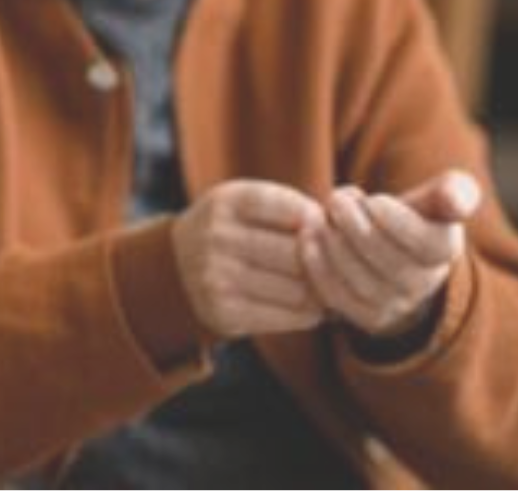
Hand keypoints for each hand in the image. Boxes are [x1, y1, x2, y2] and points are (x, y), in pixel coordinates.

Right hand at [172, 179, 327, 338]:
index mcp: (227, 201)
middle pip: (301, 254)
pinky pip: (291, 316)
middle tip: (328, 264)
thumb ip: (292, 208)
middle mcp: (217, 236)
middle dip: (322, 260)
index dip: (318, 222)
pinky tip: (303, 305)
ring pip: (301, 289)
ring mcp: (216, 276)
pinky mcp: (224, 312)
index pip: (297, 210)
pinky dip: (308, 313)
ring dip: (318, 291)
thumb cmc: (232, 230)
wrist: (176, 267)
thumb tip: (341, 231)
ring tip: (315, 286)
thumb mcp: (248, 203)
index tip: (318, 228)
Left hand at [299, 168, 477, 338]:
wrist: (389, 255)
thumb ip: (450, 192)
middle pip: (391, 264)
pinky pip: (340, 297)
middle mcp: (425, 284)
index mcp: (445, 250)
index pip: (430, 245)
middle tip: (336, 200)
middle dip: (357, 229)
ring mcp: (395, 304)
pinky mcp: (365, 316)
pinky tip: (307, 240)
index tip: (373, 200)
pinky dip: (319, 268)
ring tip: (319, 217)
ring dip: (335, 246)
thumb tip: (455, 199)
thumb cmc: (408, 217)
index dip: (398, 222)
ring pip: (363, 282)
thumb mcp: (432, 200)